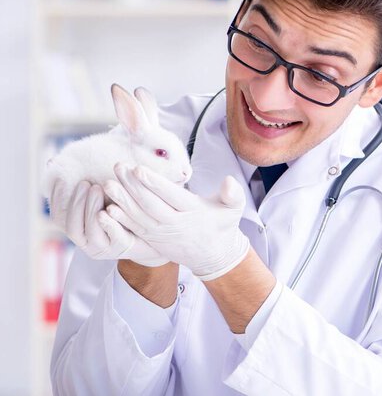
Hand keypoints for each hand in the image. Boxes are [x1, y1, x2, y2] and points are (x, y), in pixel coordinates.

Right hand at [49, 179, 168, 266]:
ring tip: (98, 188)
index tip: (60, 180)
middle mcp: (87, 243)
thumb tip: (58, 164)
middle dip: (77, 202)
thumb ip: (88, 188)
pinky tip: (110, 208)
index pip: (59, 218)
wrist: (152, 230)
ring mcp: (104, 248)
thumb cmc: (124, 210)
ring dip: (91, 208)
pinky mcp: (122, 247)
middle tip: (86, 184)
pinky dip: (109, 222)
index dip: (56, 200)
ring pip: (91, 230)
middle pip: (72, 225)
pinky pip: (113, 235)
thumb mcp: (104, 198)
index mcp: (79, 231)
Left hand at [100, 164, 248, 280]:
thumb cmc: (222, 224)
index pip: (170, 196)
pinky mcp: (153, 240)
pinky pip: (135, 229)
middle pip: (150, 204)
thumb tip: (229, 181)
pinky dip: (121, 219)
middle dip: (132, 186)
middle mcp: (176, 224)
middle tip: (118, 167)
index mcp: (193, 212)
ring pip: (139, 216)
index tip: (138, 168)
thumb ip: (233, 194)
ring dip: (122, 200)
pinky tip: (107, 208)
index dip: (154, 183)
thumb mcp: (233, 209)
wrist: (213, 254)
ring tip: (108, 184)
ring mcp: (162, 235)